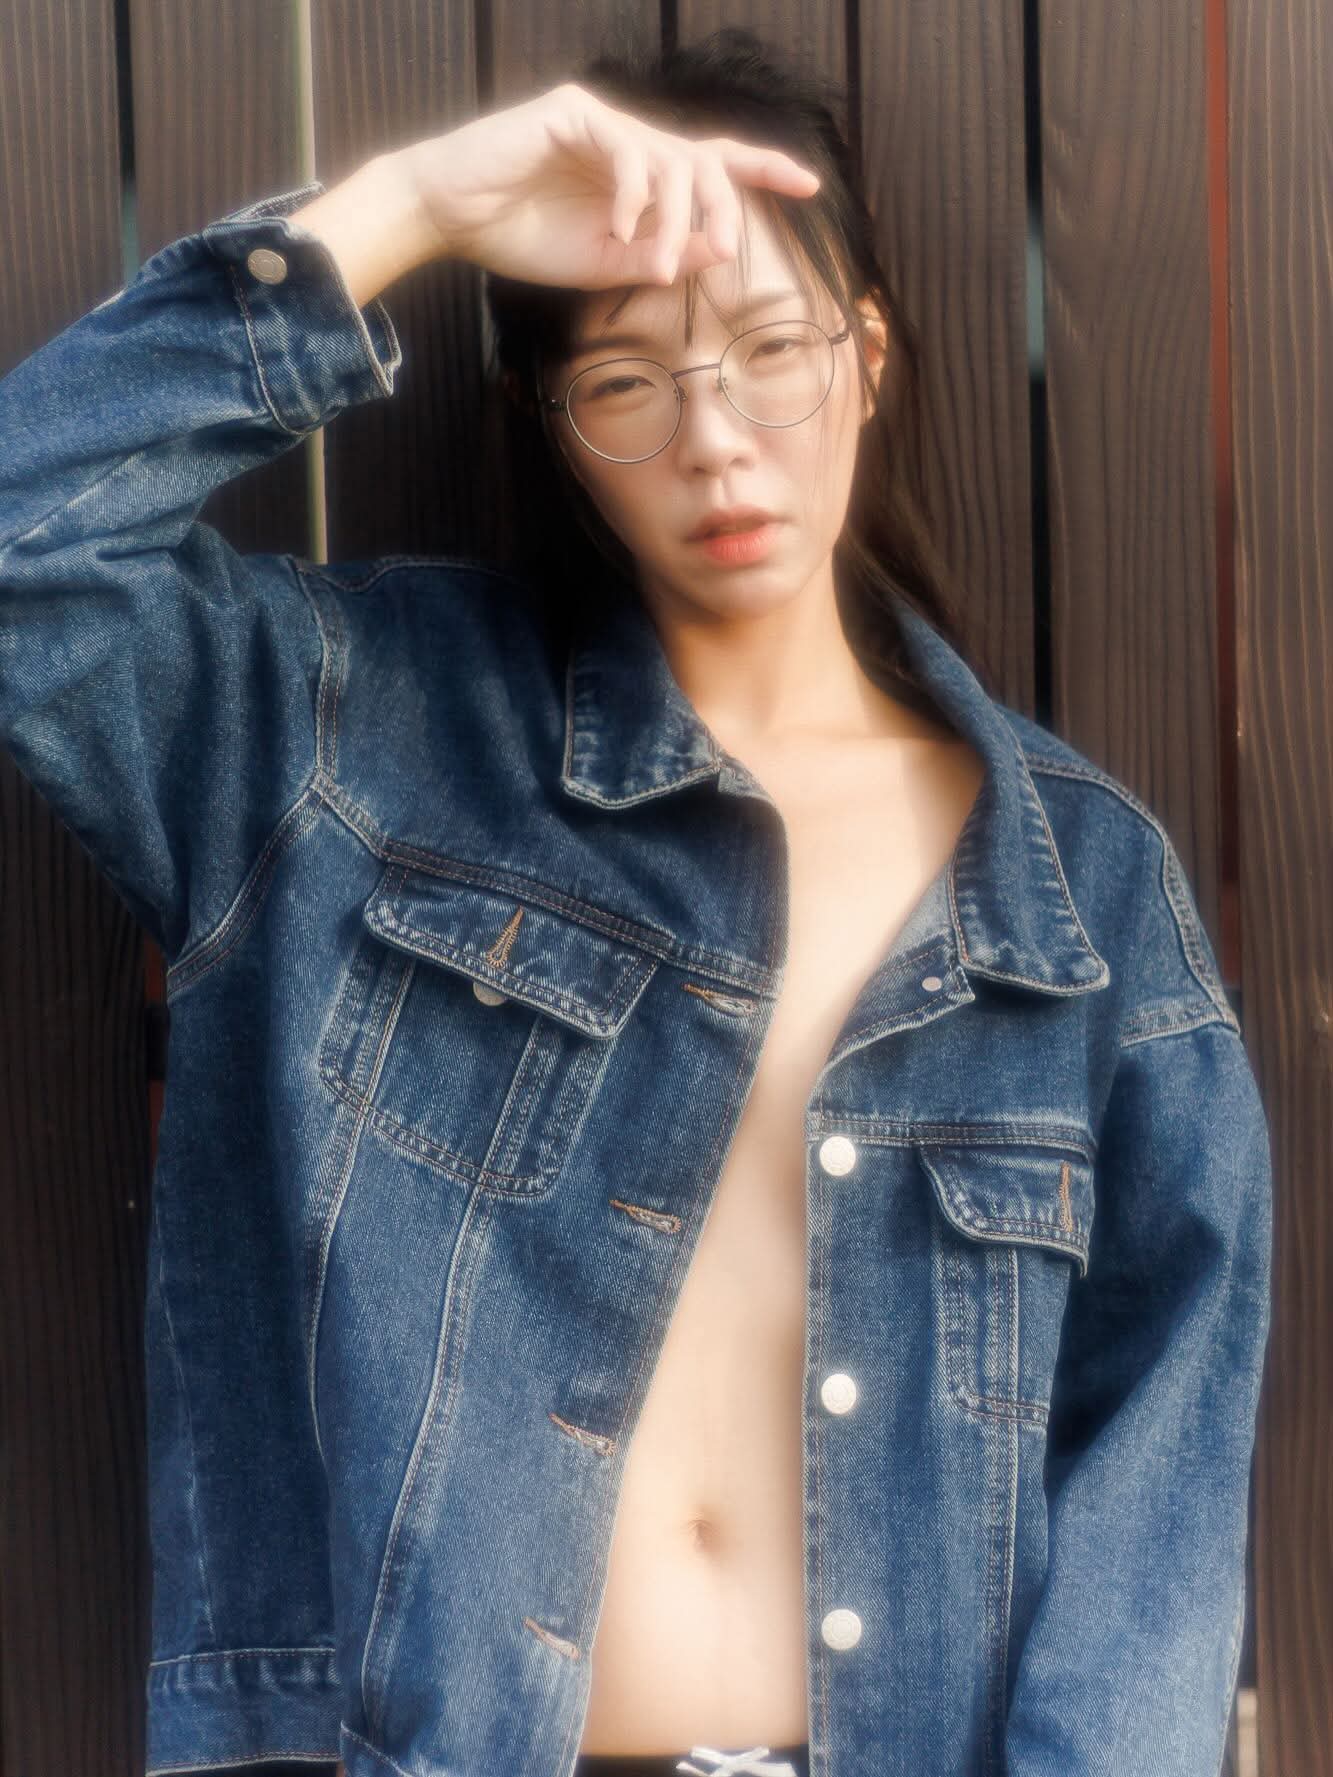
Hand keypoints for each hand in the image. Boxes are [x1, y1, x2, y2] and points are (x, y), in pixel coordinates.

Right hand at [398, 79, 820, 288]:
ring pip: (670, 159)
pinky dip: (634, 194)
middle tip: (727, 249)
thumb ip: (661, 257)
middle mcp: (628, 139)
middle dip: (724, 205)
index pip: (711, 163)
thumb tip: (720, 248)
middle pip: (703, 161)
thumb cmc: (521, 237)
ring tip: (657, 259)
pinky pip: (627, 149)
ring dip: (675, 217)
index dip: (761, 170)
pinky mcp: (572, 112)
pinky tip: (620, 227)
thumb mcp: (604, 264)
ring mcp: (602, 120)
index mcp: (639, 175)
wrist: (451, 218)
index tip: (809, 186)